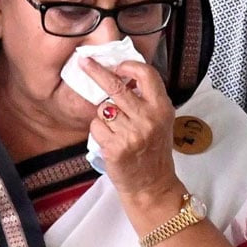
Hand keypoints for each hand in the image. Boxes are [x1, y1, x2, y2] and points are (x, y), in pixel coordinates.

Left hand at [80, 57, 184, 203]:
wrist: (152, 185)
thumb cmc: (153, 150)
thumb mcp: (161, 120)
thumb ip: (146, 99)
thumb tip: (122, 74)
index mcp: (162, 108)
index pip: (147, 74)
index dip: (129, 66)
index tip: (116, 65)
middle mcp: (148, 118)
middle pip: (116, 86)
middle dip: (96, 71)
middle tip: (84, 61)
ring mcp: (132, 133)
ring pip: (103, 108)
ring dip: (104, 116)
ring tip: (117, 130)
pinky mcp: (115, 147)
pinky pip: (96, 126)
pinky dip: (99, 132)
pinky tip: (111, 141)